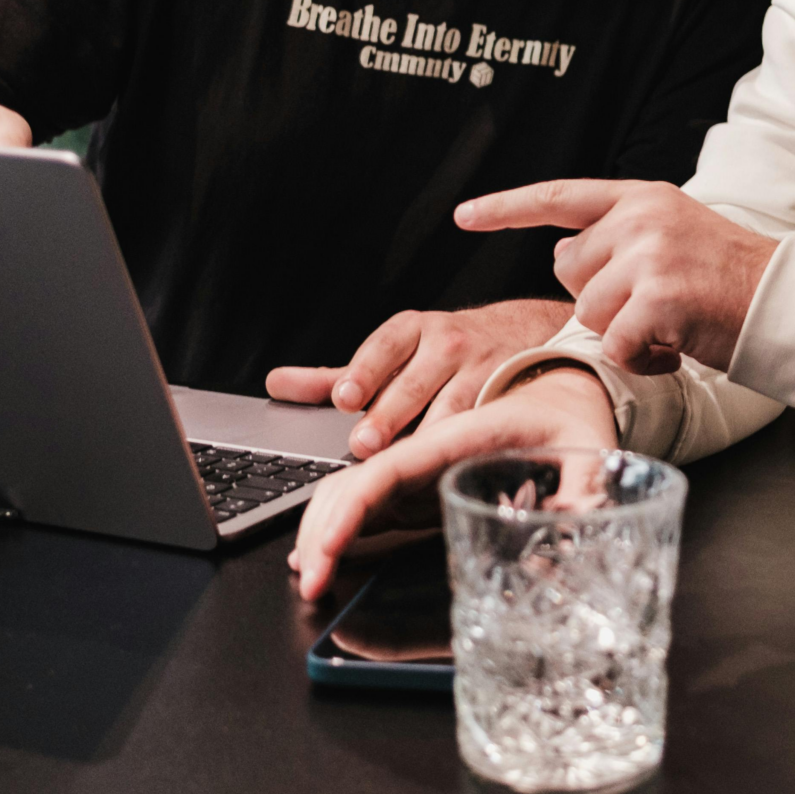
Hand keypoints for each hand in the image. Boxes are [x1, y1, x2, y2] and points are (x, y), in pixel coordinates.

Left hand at [265, 298, 571, 458]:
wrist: (518, 333)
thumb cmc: (441, 353)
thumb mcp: (390, 354)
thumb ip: (336, 376)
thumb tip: (277, 384)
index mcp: (412, 330)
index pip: (383, 347)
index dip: (364, 372)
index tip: (345, 397)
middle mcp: (447, 343)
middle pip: (413, 383)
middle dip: (387, 415)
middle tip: (364, 443)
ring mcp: (481, 367)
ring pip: (451, 407)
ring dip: (427, 436)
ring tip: (405, 462)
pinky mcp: (509, 393)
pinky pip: (485, 421)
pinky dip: (468, 443)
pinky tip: (451, 463)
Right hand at [289, 367, 616, 601]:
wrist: (564, 386)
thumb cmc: (573, 414)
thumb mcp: (590, 448)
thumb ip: (584, 487)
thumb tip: (574, 527)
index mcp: (459, 435)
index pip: (387, 472)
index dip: (348, 512)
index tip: (324, 550)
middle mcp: (428, 448)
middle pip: (353, 482)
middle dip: (321, 530)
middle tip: (308, 583)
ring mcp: (420, 464)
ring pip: (349, 489)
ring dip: (321, 528)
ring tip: (306, 576)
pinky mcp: (422, 480)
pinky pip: (368, 498)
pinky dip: (339, 524)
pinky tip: (324, 555)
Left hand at [456, 179, 777, 374]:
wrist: (788, 304)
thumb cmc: (731, 281)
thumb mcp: (675, 234)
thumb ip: (622, 237)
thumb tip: (565, 255)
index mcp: (642, 196)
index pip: (560, 197)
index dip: (506, 208)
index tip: (463, 215)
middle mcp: (641, 218)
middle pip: (569, 271)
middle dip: (599, 300)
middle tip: (652, 306)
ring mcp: (649, 255)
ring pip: (587, 312)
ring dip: (622, 334)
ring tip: (669, 327)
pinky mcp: (657, 298)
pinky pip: (613, 345)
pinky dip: (639, 359)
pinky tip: (674, 347)